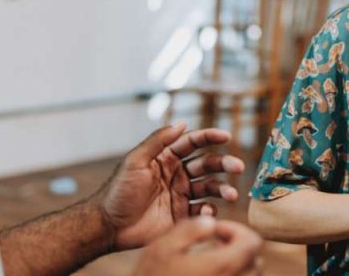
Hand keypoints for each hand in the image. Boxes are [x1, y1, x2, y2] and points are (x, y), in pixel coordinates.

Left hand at [95, 123, 244, 249]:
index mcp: (166, 158)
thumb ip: (158, 141)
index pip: (192, 143)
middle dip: (224, 164)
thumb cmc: (119, 191)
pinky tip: (207, 212)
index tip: (226, 136)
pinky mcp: (182, 216)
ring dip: (222, 189)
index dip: (209, 137)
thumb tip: (182, 122)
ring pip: (209, 188)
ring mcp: (181, 196)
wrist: (110, 225)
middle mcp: (177, 175)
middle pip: (207, 165)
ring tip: (231, 194)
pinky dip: (209, 211)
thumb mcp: (136, 161)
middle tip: (237, 167)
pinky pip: (202, 211)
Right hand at [134, 217, 262, 275]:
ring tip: (214, 259)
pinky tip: (210, 273)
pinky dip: (234, 275)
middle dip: (240, 246)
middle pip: (256, 261)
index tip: (215, 232)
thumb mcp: (164, 247)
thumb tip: (211, 222)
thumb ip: (191, 230)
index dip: (235, 230)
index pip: (252, 242)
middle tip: (217, 243)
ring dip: (239, 263)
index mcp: (220, 267)